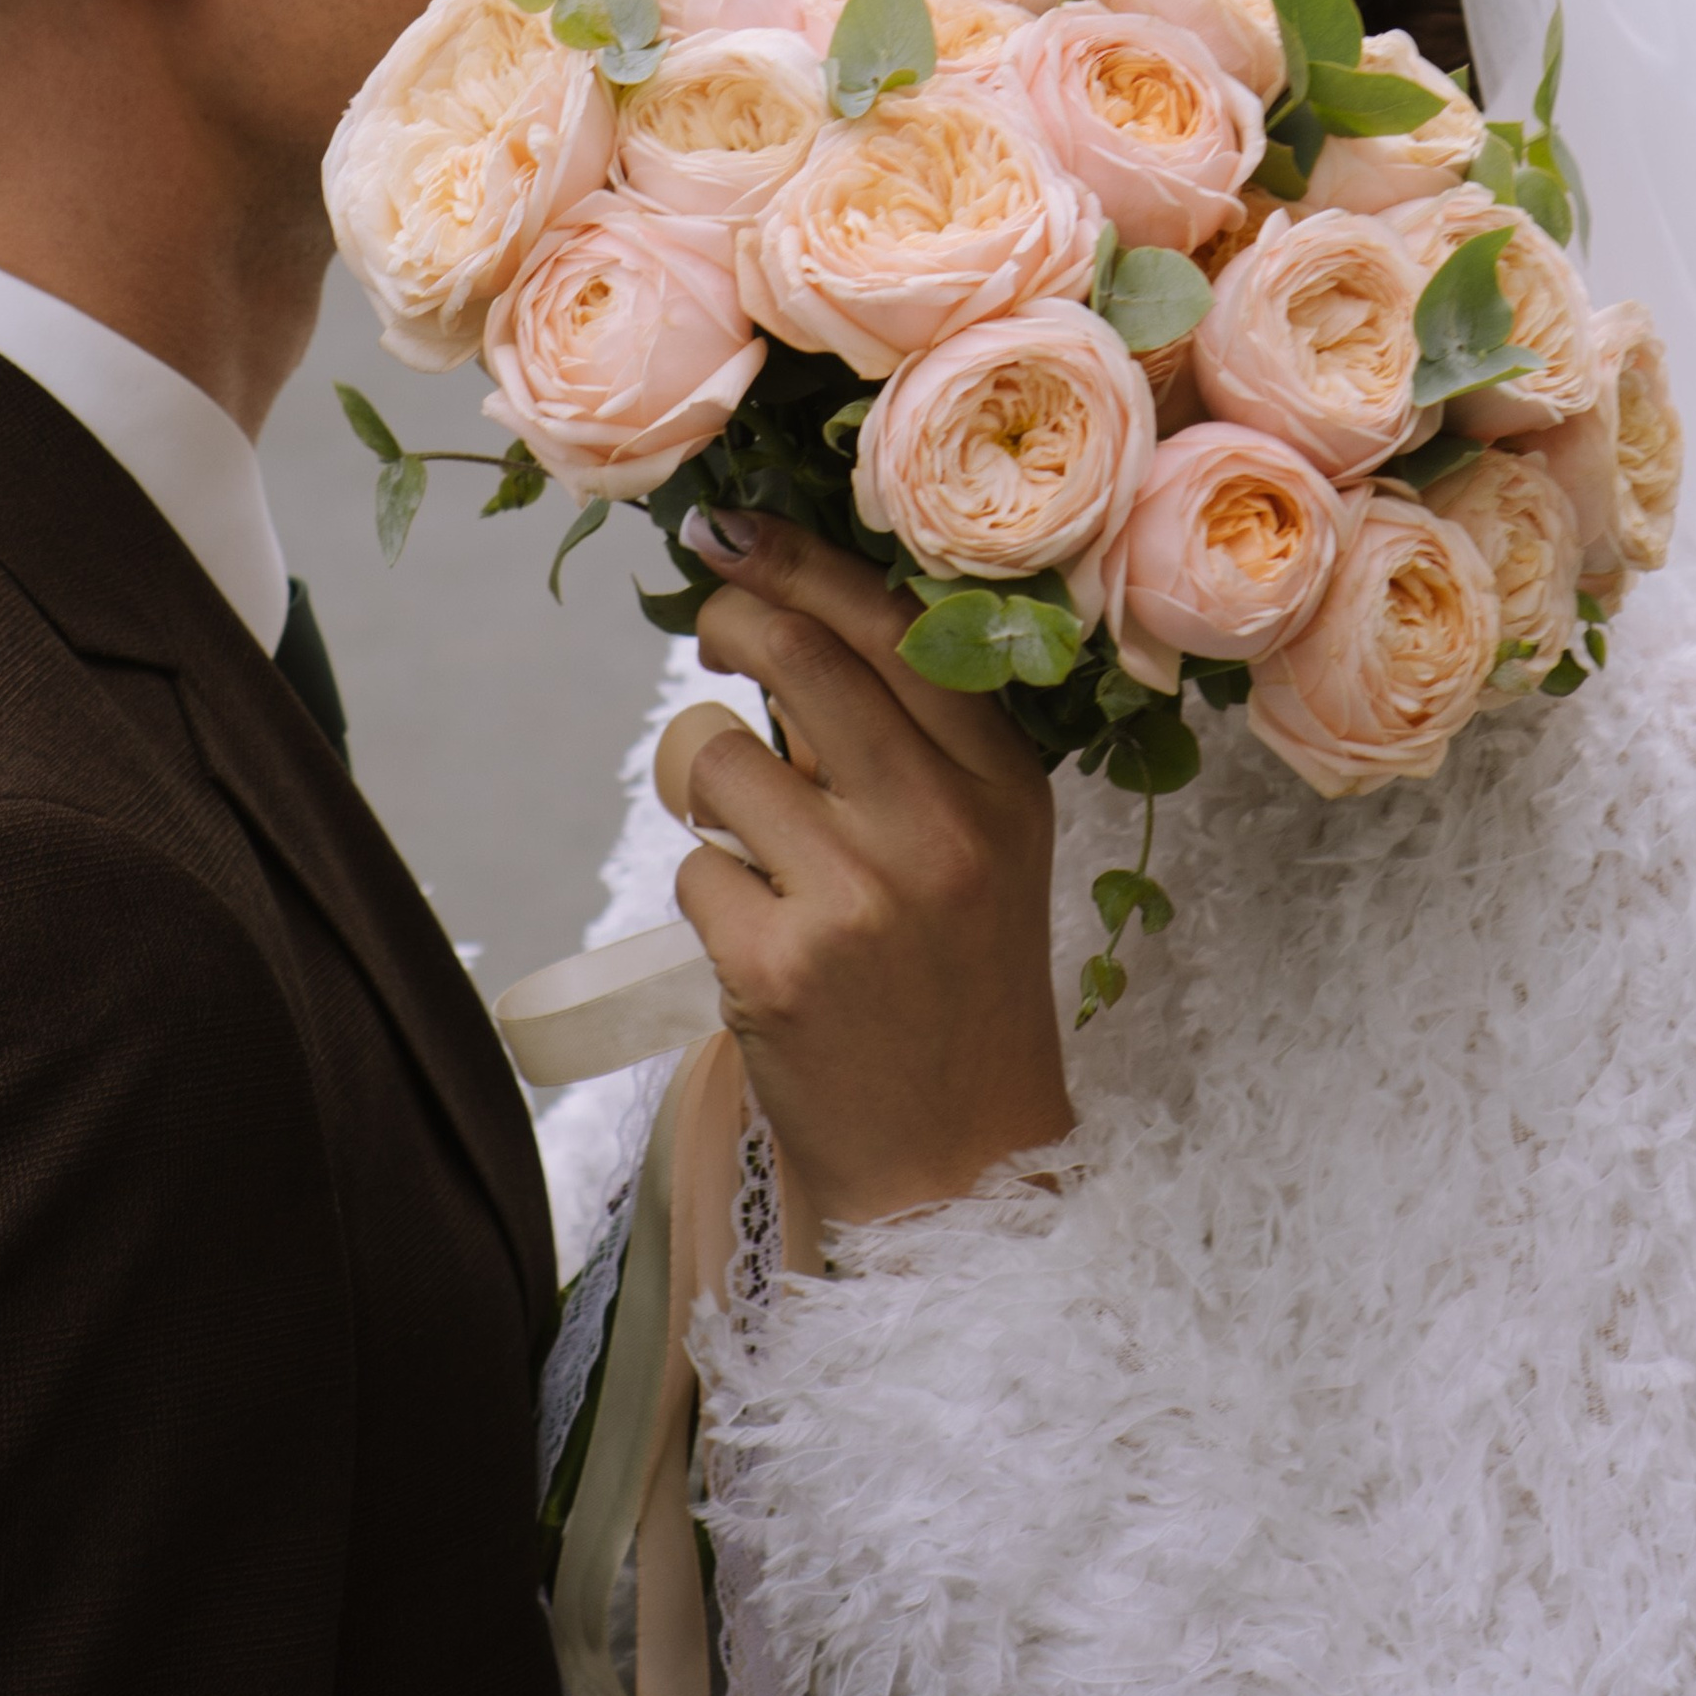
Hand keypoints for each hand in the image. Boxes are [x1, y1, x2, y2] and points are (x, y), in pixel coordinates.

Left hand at [672, 509, 1073, 1227]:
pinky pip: (693, 866)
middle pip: (795, 656)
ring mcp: (857, 898)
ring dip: (708, 786)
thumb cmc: (958, 988)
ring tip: (755, 843)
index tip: (731, 529)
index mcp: (1001, 783)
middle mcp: (938, 827)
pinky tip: (759, 940)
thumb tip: (791, 616)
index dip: (797, 559)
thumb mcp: (986, 849)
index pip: (892, 625)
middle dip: (727, 618)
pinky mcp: (777, 968)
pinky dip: (710, 891)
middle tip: (709, 624)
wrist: (960, 1166)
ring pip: (718, 758)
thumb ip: (911, 743)